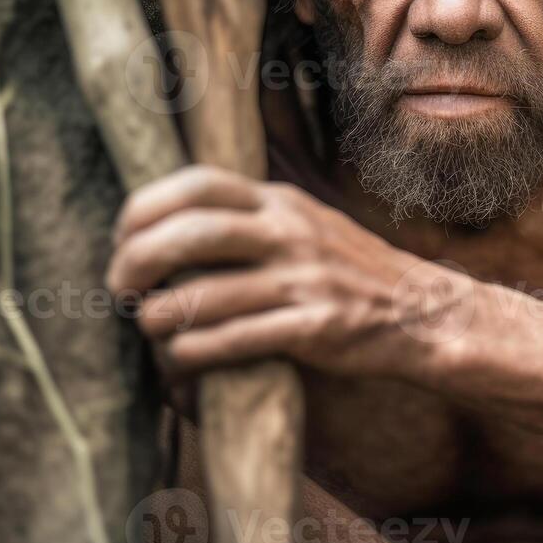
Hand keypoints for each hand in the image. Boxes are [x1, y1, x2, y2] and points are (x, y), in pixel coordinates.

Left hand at [105, 165, 474, 384]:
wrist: (423, 311)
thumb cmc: (348, 272)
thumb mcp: (305, 223)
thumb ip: (250, 217)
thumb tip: (168, 227)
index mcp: (282, 201)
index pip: (197, 184)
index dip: (145, 210)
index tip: (123, 240)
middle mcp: (291, 232)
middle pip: (190, 235)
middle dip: (138, 262)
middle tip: (120, 289)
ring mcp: (304, 279)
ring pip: (205, 293)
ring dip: (160, 316)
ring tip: (148, 327)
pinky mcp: (316, 326)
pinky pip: (236, 338)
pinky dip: (196, 351)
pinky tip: (182, 359)